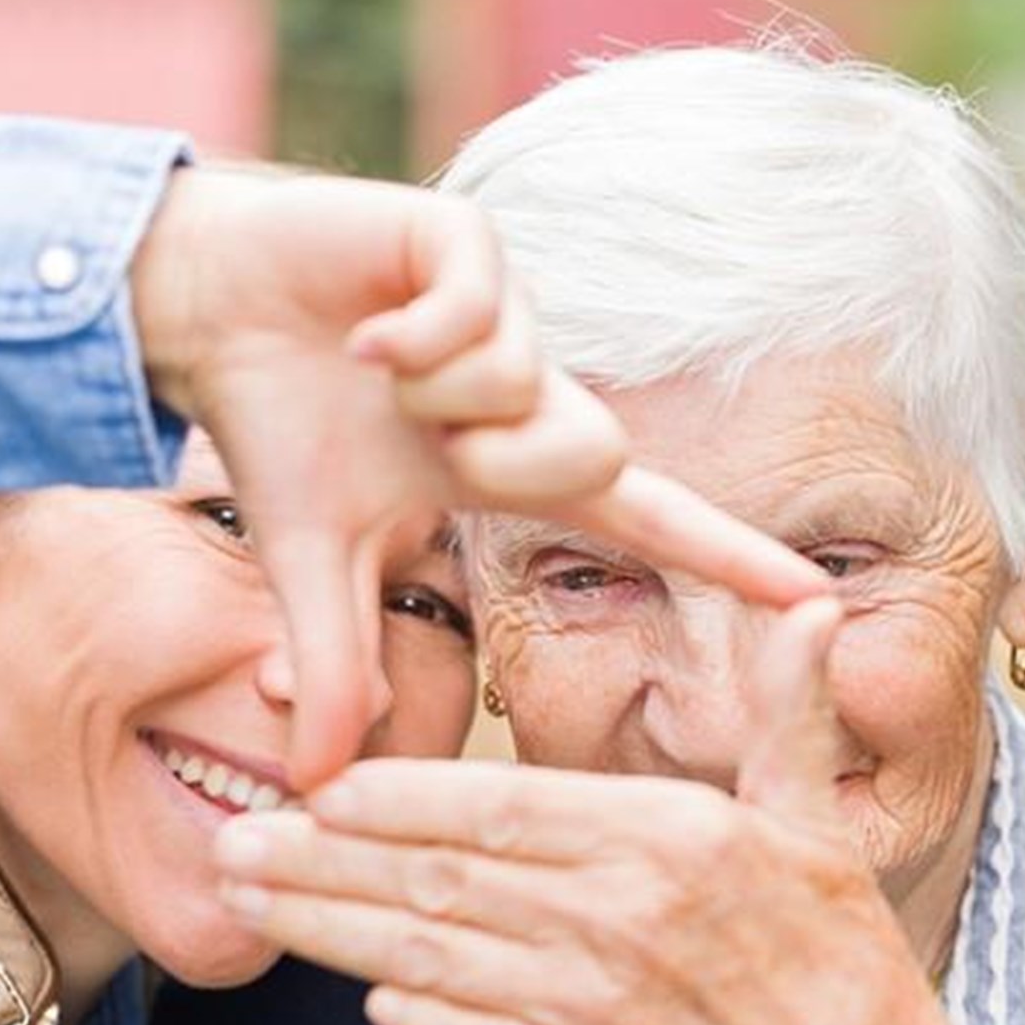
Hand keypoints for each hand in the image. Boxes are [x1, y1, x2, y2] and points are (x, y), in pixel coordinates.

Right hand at [132, 166, 826, 787]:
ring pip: (533, 385)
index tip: (816, 599)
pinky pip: (480, 315)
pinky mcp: (466, 243)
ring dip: (439, 398)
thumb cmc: (277, 427)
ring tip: (377, 371)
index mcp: (513, 465)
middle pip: (598, 454)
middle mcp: (531, 391)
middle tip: (424, 446)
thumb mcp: (311, 563)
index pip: (646, 522)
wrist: (208, 308)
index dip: (727, 559)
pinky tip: (364, 334)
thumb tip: (314, 781)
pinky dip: (409, 341)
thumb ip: (337, 665)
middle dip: (500, 466)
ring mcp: (507, 314)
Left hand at [213, 601, 1024, 1024]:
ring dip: (329, 934)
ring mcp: (590, 1009)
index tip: (323, 787)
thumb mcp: (814, 811)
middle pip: (440, 886)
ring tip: (248, 903)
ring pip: (431, 963)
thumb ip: (787, 708)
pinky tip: (353, 991)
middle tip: (234, 840)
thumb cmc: (829, 941)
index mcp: (664, 843)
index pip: (504, 812)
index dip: (401, 801)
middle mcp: (614, 925)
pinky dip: (408, 1018)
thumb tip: (809, 609)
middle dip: (323, 866)